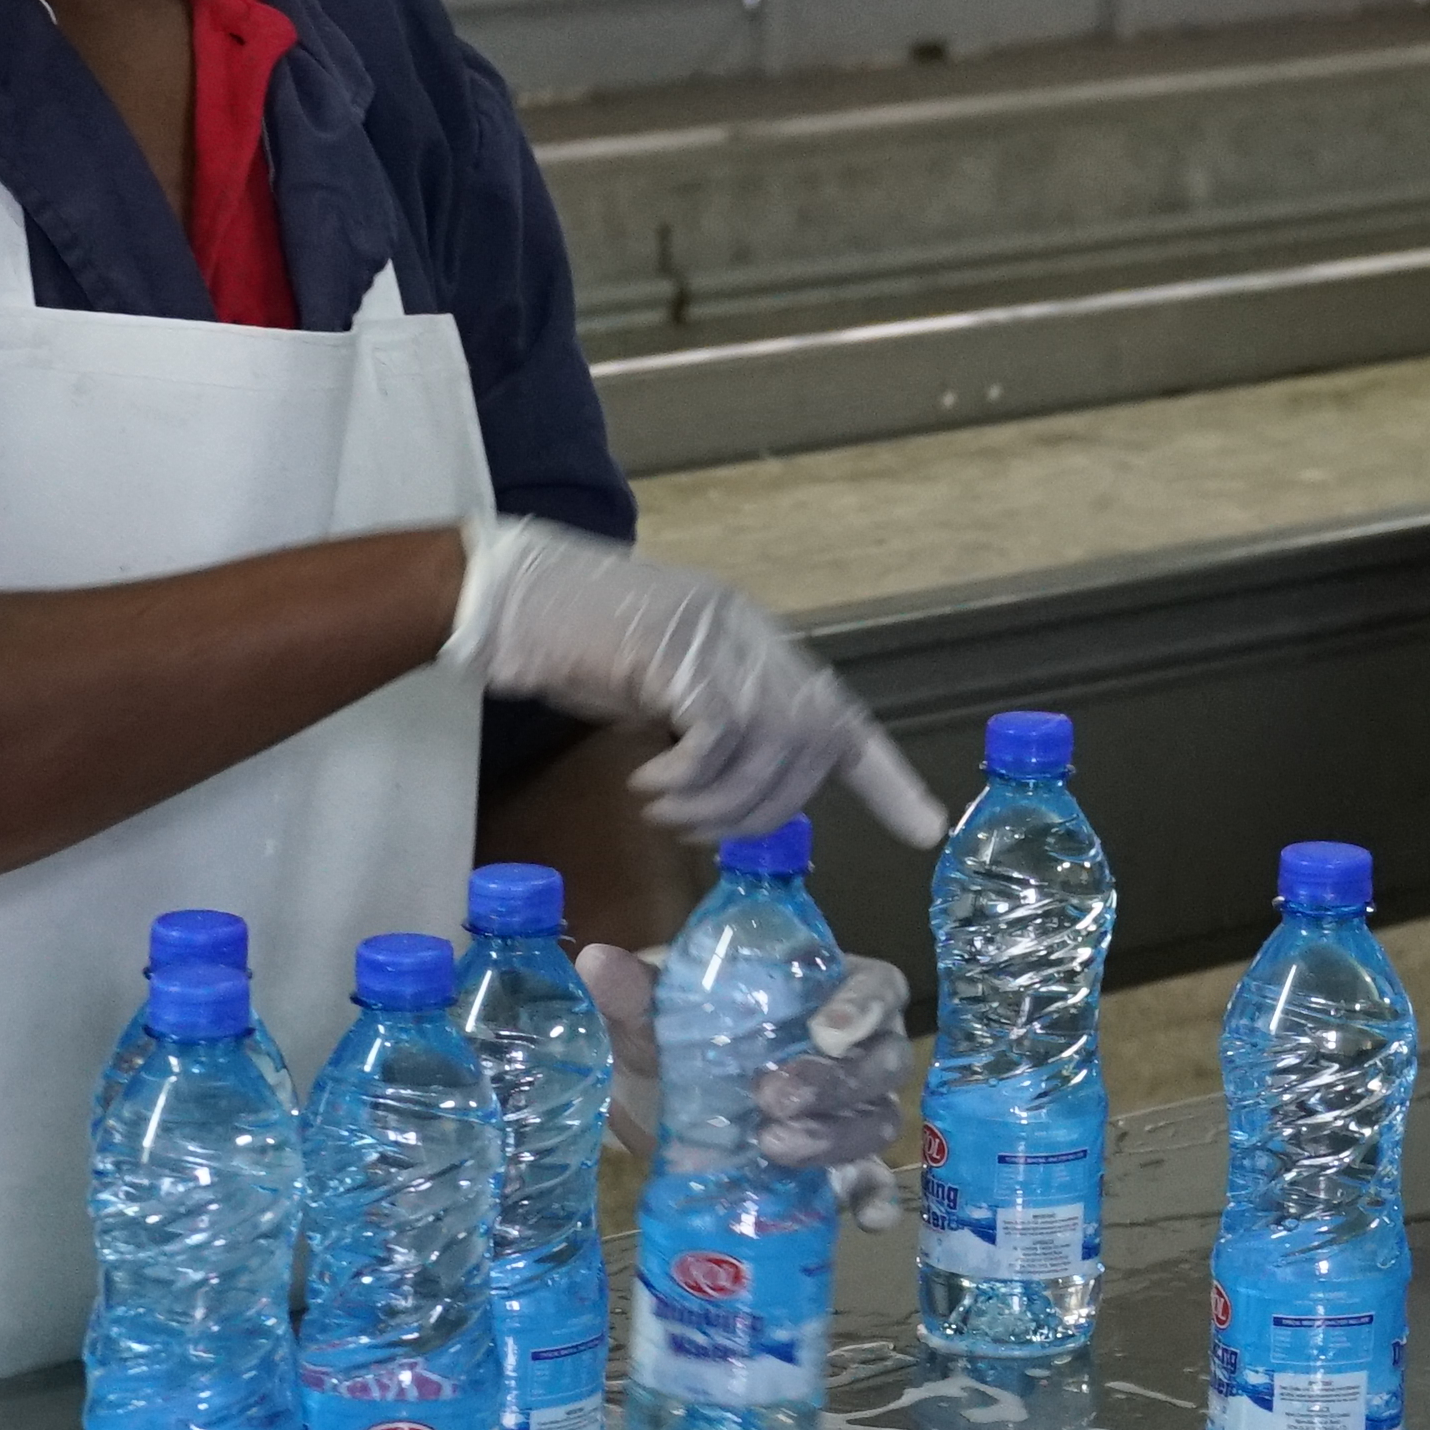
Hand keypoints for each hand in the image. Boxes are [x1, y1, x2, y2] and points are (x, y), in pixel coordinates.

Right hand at [448, 518, 943, 847]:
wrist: (504, 595)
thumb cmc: (572, 644)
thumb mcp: (658, 691)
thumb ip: (709, 727)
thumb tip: (735, 797)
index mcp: (752, 644)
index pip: (841, 714)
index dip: (886, 777)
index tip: (925, 828)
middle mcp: (749, 634)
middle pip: (814, 738)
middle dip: (772, 807)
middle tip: (705, 834)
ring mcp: (716, 634)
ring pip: (771, 740)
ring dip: (720, 802)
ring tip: (665, 812)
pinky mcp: (675, 647)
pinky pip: (716, 732)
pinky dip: (688, 778)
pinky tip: (645, 786)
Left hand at [578, 942, 912, 1232]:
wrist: (652, 1099)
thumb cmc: (669, 1033)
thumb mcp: (650, 1011)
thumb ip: (632, 989)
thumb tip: (595, 962)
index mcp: (823, 990)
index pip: (877, 987)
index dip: (864, 1008)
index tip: (824, 1033)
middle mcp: (853, 1050)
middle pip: (883, 1061)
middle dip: (833, 1084)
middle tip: (770, 1099)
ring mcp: (850, 1112)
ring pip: (877, 1122)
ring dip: (835, 1139)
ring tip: (773, 1148)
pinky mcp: (838, 1168)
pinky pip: (874, 1183)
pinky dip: (876, 1198)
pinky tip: (864, 1216)